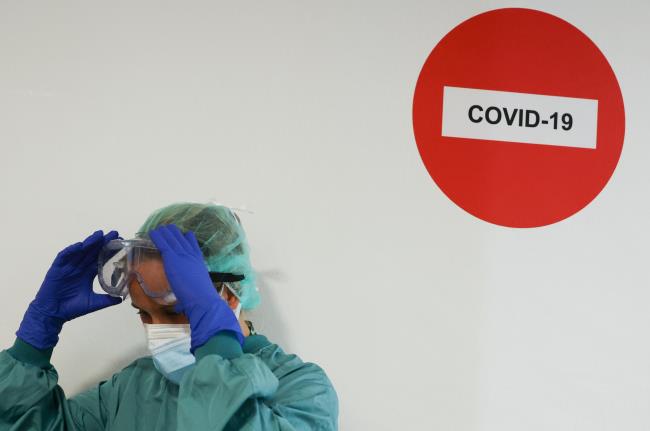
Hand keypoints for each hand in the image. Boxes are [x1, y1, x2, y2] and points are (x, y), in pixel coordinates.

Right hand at [16, 230, 121, 348]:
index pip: (100, 259)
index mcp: (87, 274)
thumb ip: (107, 300)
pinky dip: (71, 251)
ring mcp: (67, 267)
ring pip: (80, 251)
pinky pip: (63, 257)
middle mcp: (78, 268)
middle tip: (114, 233)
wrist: (53, 314)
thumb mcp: (93, 303)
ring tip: (99, 235)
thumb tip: (122, 298)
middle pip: (92, 252)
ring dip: (89, 242)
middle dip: (102, 242)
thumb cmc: (71, 308)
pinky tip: (80, 246)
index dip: (109, 251)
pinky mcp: (56, 269)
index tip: (120, 243)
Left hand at [149, 224, 242, 351]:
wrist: (203, 299)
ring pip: (172, 238)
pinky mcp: (172, 257)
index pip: (192, 244)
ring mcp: (182, 255)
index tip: (182, 234)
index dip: (186, 238)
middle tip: (166, 229)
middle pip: (181, 238)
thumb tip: (182, 304)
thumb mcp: (197, 289)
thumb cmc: (201, 299)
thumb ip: (190, 290)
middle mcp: (191, 254)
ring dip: (164, 232)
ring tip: (158, 229)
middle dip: (173, 233)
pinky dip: (157, 237)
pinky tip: (152, 233)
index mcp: (198, 260)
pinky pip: (163, 243)